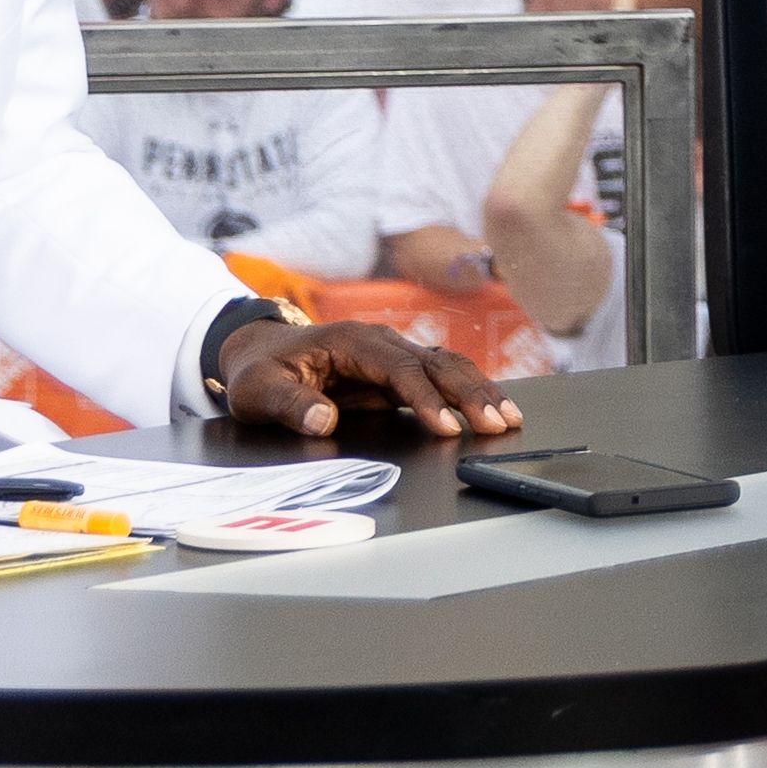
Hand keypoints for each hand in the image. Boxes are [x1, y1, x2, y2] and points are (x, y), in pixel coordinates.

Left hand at [215, 315, 515, 441]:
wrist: (262, 350)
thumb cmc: (260, 370)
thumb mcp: (258, 389)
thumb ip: (289, 403)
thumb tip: (323, 421)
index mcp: (352, 340)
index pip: (400, 368)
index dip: (425, 398)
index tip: (445, 427)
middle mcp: (382, 342)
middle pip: (438, 363)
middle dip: (470, 393)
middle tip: (497, 423)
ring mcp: (395, 355)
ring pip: (449, 368)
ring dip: (480, 392)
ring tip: (508, 419)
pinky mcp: (400, 372)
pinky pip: (442, 379)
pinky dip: (470, 394)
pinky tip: (493, 410)